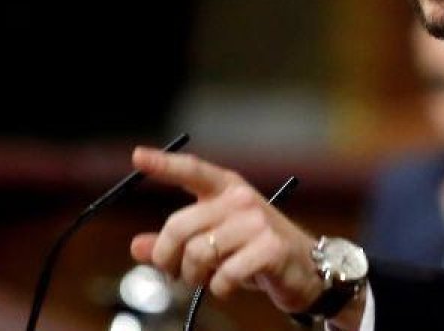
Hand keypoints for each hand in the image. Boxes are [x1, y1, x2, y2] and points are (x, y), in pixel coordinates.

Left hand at [128, 147, 323, 312]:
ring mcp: (257, 222)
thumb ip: (176, 243)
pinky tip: (227, 285)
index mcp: (226, 189)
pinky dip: (219, 288)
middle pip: (180, 226)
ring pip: (199, 252)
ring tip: (205, 280)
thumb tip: (137, 246)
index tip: (137, 156)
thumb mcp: (214, 242)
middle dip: (168, 257)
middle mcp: (240, 199)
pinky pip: (225, 274)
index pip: (192, 170)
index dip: (163, 164)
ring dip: (194, 277)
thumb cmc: (256, 251)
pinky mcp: (270, 249)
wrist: (306, 270)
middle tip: (173, 274)